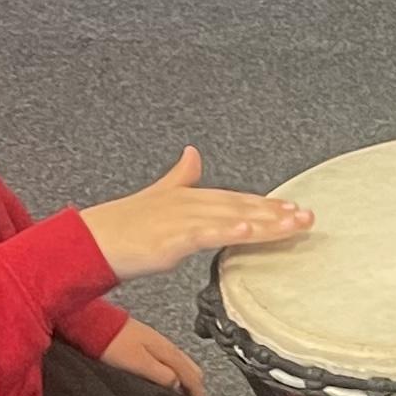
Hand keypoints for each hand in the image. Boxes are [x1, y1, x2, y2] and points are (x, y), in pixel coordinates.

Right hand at [79, 148, 311, 282]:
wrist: (87, 242)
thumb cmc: (121, 226)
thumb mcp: (156, 196)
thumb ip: (179, 176)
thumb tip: (193, 153)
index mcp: (188, 196)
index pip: (236, 200)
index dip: (266, 204)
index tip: (295, 209)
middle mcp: (188, 203)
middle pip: (240, 207)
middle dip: (276, 213)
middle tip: (308, 217)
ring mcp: (180, 220)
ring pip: (231, 219)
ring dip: (265, 222)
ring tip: (293, 223)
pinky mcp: (169, 239)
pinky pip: (204, 234)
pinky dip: (228, 231)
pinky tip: (249, 230)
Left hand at [98, 314, 205, 395]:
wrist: (93, 322)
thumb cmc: (113, 343)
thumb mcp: (139, 364)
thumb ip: (161, 375)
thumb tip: (177, 386)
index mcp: (167, 351)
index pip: (191, 375)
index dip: (198, 393)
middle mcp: (165, 345)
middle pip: (190, 367)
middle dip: (195, 385)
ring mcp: (155, 342)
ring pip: (180, 363)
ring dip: (185, 378)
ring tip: (182, 393)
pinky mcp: (145, 342)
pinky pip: (169, 359)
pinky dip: (174, 371)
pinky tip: (166, 377)